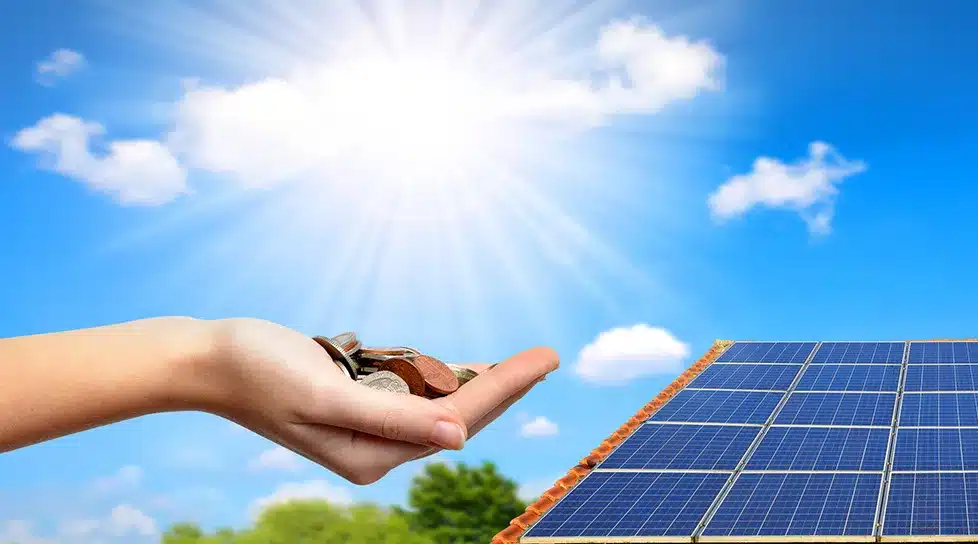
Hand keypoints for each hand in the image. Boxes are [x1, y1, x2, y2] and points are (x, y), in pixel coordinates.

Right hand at [197, 318, 557, 484]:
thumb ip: (392, 416)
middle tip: (549, 356)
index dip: (506, 387)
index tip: (545, 359)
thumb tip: (459, 434)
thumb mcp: (326, 395)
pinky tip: (471, 368)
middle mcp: (377, 448)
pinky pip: (417, 392)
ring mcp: (370, 427)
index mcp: (372, 456)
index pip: (457, 419)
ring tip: (528, 364)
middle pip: (459, 416)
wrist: (209, 360)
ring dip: (481, 383)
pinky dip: (445, 377)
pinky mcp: (361, 404)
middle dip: (506, 386)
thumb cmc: (259, 372)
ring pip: (442, 404)